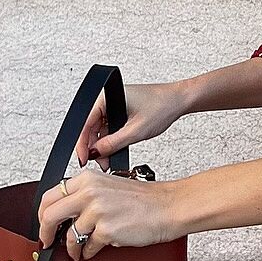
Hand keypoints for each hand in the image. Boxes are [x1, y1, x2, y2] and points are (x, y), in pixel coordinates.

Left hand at [38, 168, 182, 259]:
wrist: (168, 207)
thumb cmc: (144, 199)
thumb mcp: (109, 186)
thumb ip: (85, 194)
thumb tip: (63, 214)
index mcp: (88, 179)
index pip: (50, 195)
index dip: (42, 214)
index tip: (43, 224)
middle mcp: (90, 192)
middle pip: (50, 215)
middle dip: (45, 233)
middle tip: (47, 241)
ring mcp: (97, 212)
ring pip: (68, 236)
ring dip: (70, 248)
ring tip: (76, 251)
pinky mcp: (106, 230)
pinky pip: (87, 247)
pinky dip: (88, 252)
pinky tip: (94, 250)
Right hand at [74, 80, 188, 168]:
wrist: (179, 100)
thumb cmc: (162, 106)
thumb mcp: (136, 131)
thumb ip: (113, 143)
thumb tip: (95, 153)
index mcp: (107, 97)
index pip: (85, 123)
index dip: (82, 144)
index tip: (83, 159)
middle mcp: (108, 98)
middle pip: (91, 127)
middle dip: (94, 147)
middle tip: (100, 163)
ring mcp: (114, 104)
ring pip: (100, 129)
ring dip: (103, 145)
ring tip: (109, 160)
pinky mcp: (120, 110)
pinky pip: (109, 127)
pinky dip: (111, 140)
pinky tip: (115, 150)